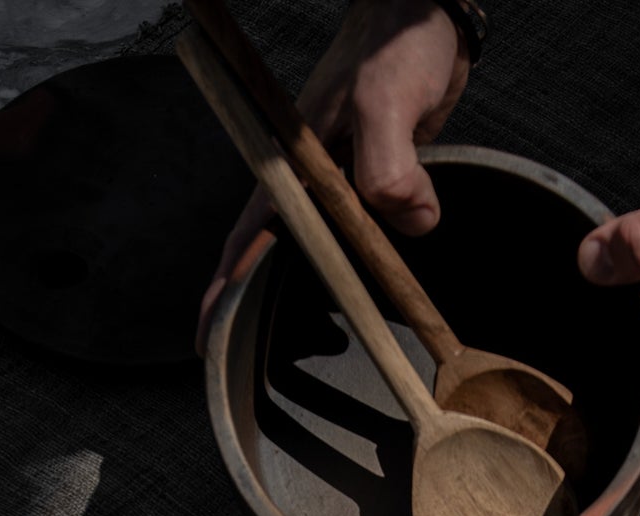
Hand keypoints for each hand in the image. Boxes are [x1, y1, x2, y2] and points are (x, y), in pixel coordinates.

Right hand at [196, 0, 468, 353]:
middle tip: (239, 358)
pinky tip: (365, 300)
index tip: (209, 334)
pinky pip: (362, 239)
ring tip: (312, 348)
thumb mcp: (386, 97)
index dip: (227, 287)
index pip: (249, 234)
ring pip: (320, 253)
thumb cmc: (397, 43)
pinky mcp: (374, 186)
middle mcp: (311, 178)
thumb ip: (389, 160)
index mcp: (294, 161)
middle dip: (254, 307)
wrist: (429, 17)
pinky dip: (361, 272)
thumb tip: (408, 219)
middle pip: (273, 254)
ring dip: (316, 297)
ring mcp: (342, 185)